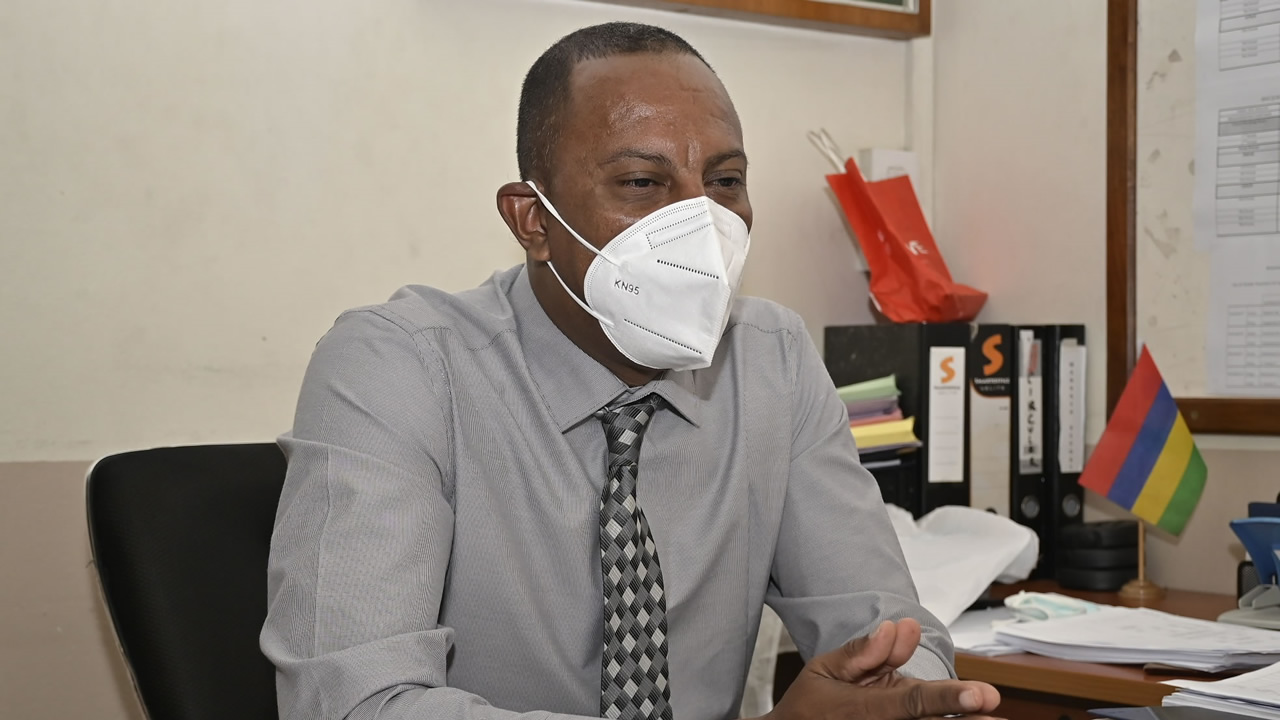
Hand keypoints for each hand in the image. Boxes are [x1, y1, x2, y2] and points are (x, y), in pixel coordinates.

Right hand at [760, 619, 1001, 719]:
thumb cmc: (810, 704)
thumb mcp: (824, 669)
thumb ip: (863, 651)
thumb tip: (901, 628)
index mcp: (864, 708)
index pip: (915, 701)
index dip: (950, 698)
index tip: (982, 695)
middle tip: (998, 714)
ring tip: (994, 719)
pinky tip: (970, 718)